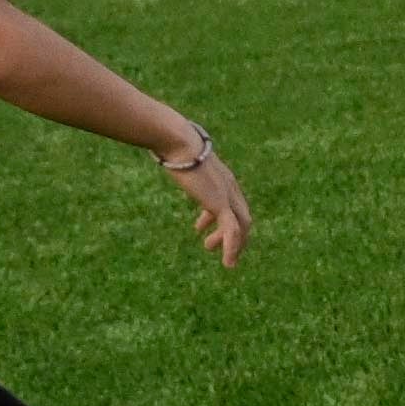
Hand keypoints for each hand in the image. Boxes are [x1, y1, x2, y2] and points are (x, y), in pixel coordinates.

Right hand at [159, 127, 251, 266]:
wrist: (180, 143)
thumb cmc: (175, 147)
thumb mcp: (180, 159)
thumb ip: (178, 164)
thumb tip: (162, 156)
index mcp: (222, 178)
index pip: (230, 201)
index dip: (218, 217)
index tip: (200, 228)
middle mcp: (230, 187)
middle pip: (242, 216)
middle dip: (232, 234)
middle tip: (210, 246)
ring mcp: (229, 195)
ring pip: (242, 226)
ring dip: (233, 244)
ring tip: (218, 256)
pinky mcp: (222, 204)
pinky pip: (233, 231)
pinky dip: (233, 248)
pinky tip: (227, 262)